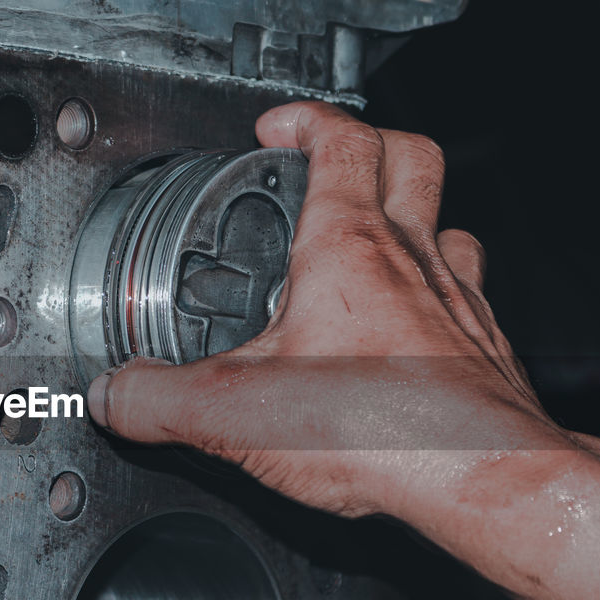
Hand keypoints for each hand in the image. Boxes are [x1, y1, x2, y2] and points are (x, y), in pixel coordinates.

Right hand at [86, 102, 599, 520]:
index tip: (277, 132)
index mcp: (350, 248)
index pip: (341, 140)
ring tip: (372, 244)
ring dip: (413, 219)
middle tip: (332, 163)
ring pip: (449, 225)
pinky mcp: (485, 350)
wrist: (479, 477)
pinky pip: (466, 295)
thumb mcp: (231, 413)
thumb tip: (114, 394)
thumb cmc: (380, 432)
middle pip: (413, 156)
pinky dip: (435, 294)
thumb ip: (156, 399)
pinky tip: (407, 333)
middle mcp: (413, 260)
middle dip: (371, 143)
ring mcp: (457, 302)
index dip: (305, 121)